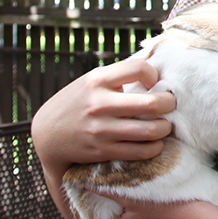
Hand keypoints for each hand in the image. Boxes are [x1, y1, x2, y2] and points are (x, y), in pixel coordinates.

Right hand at [31, 59, 176, 178]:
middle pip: (152, 103)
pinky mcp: (102, 151)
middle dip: (169, 103)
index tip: (155, 82)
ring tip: (165, 125)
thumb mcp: (92, 80)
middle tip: (171, 104)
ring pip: (150, 131)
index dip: (154, 74)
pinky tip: (155, 142)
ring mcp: (101, 129)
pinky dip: (155, 147)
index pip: (139, 68)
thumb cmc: (78, 102)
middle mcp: (100, 104)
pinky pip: (140, 151)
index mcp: (98, 80)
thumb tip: (155, 67)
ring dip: (165, 128)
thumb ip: (119, 75)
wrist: (47, 134)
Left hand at [105, 196, 217, 218]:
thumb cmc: (170, 207)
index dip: (106, 200)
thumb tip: (86, 183)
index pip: (102, 216)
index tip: (113, 188)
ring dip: (140, 217)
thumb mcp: (135, 194)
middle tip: (135, 189)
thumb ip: (108, 189)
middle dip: (125, 208)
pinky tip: (164, 212)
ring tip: (151, 198)